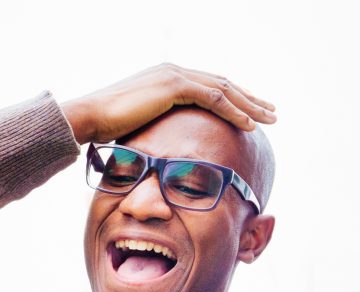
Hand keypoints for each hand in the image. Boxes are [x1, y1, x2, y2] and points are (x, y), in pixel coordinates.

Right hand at [61, 63, 275, 143]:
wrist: (89, 117)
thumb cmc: (104, 128)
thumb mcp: (136, 126)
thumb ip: (154, 129)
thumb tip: (159, 152)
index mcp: (165, 78)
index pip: (207, 86)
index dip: (231, 99)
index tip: (249, 111)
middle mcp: (173, 71)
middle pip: (221, 84)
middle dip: (248, 98)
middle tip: (270, 111)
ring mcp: (174, 76)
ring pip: (223, 90)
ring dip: (250, 105)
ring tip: (270, 118)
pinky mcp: (175, 86)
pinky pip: (214, 99)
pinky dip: (235, 112)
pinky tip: (250, 125)